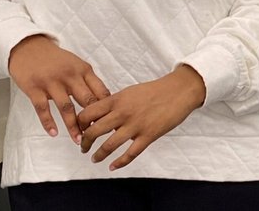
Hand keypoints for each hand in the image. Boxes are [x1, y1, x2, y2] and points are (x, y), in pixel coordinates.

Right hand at [7, 35, 110, 142]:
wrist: (28, 47)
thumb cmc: (56, 59)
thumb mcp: (77, 64)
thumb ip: (89, 81)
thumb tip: (106, 100)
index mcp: (84, 70)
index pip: (101, 91)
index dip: (108, 108)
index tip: (112, 122)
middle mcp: (70, 75)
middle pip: (87, 100)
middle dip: (93, 120)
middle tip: (97, 135)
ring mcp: (52, 82)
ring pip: (66, 107)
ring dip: (73, 126)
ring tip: (79, 140)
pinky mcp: (34, 88)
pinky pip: (42, 108)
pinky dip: (49, 122)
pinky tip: (54, 133)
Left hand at [76, 65, 205, 170]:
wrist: (179, 91)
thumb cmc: (155, 90)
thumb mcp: (130, 92)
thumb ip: (114, 104)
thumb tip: (100, 117)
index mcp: (116, 100)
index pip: (87, 113)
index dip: (79, 124)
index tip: (80, 130)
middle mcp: (122, 113)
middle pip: (94, 131)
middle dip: (85, 143)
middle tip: (83, 148)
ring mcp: (136, 125)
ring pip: (109, 145)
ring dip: (98, 155)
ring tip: (95, 159)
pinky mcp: (149, 135)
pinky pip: (130, 153)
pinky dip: (119, 163)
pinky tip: (112, 167)